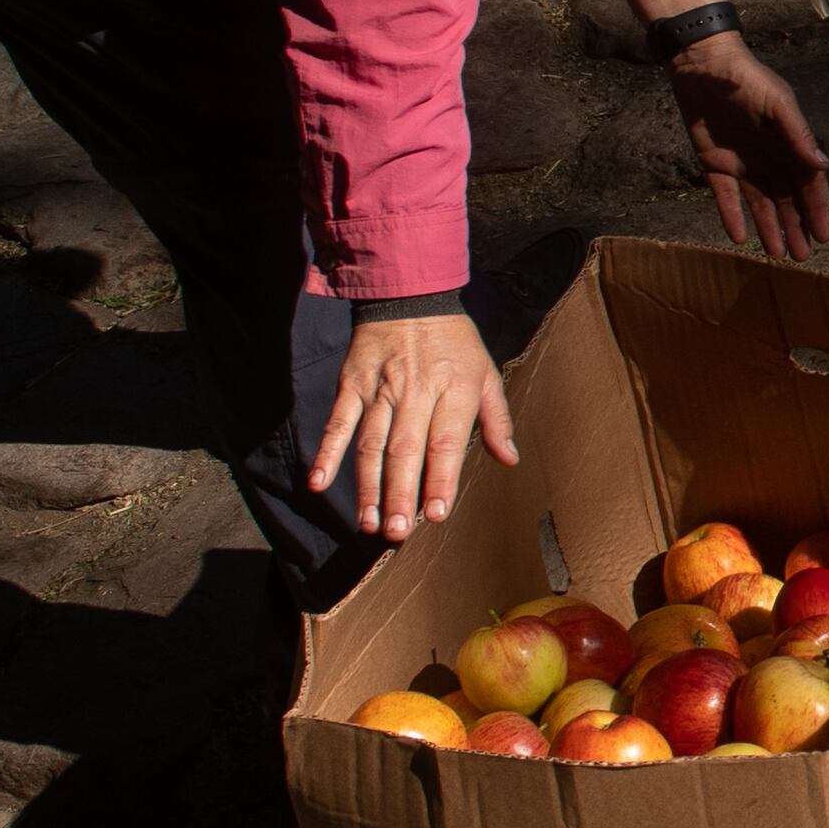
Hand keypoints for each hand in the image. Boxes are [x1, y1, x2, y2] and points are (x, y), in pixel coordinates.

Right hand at [308, 311, 522, 543]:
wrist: (409, 294)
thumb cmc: (454, 341)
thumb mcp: (486, 371)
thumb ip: (496, 418)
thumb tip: (509, 459)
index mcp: (454, 390)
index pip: (446, 442)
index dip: (440, 480)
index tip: (437, 514)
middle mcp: (415, 392)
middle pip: (405, 450)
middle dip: (400, 494)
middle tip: (397, 532)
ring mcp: (379, 389)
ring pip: (371, 443)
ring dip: (368, 486)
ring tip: (369, 523)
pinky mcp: (352, 385)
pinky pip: (338, 422)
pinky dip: (327, 453)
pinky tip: (319, 484)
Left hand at [668, 31, 828, 256]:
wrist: (704, 66)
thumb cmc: (748, 80)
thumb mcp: (778, 104)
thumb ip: (799, 135)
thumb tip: (823, 167)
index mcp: (790, 145)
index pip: (809, 185)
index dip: (817, 210)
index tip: (824, 236)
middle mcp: (770, 159)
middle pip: (786, 201)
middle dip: (796, 228)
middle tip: (801, 258)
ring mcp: (742, 164)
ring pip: (759, 204)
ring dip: (769, 228)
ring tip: (775, 255)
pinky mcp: (714, 164)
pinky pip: (725, 196)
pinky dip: (731, 216)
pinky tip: (738, 237)